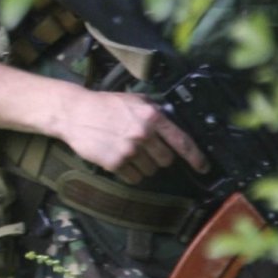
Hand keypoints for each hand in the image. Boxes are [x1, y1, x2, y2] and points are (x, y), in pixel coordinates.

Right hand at [53, 88, 208, 183]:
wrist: (74, 113)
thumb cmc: (103, 105)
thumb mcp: (134, 100)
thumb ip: (155, 111)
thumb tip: (173, 122)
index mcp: (152, 117)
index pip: (182, 141)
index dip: (196, 157)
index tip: (203, 167)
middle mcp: (143, 134)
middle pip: (165, 160)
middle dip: (159, 158)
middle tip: (146, 151)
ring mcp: (129, 150)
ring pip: (149, 170)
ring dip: (143, 166)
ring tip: (128, 152)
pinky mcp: (115, 162)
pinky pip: (133, 177)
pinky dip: (129, 173)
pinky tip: (119, 160)